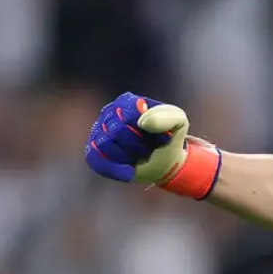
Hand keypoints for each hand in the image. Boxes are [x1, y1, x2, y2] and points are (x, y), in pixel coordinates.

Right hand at [84, 92, 219, 198]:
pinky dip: (115, 169)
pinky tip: (129, 172)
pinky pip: (95, 160)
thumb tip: (142, 122)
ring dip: (128, 156)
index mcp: (127, 102)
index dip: (147, 131)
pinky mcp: (93, 152)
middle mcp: (108, 114)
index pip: (129, 114)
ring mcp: (98, 132)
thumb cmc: (168, 137)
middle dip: (138, 145)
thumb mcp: (179, 122)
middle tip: (149, 148)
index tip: (162, 136)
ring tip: (139, 156)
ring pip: (105, 145)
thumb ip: (169, 116)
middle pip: (117, 131)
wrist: (165, 161)